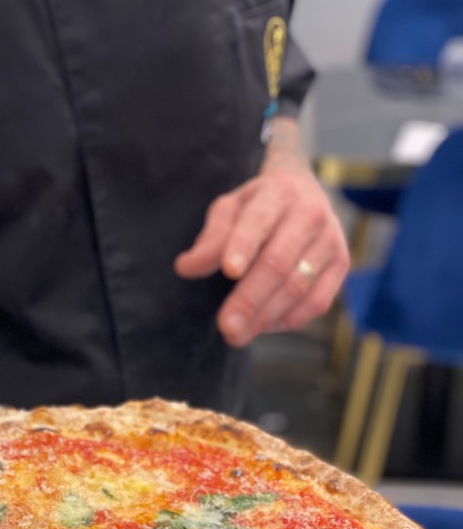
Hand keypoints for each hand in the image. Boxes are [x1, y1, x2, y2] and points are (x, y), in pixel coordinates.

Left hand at [174, 132, 349, 347]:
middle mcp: (310, 214)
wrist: (304, 194)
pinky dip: (288, 320)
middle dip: (249, 299)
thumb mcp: (228, 209)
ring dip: (265, 317)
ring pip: (298, 287)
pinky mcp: (341, 265)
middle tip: (225, 327)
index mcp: (278, 193)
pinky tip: (264, 326)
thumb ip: (210, 238)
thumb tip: (186, 267)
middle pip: (278, 263)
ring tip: (237, 335)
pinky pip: (317, 302)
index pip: (258, 222)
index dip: (243, 247)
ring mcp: (331, 240)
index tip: (228, 271)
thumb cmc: (257, 207)